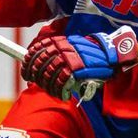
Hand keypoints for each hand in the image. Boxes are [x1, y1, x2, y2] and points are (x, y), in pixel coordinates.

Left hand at [20, 25, 137, 99]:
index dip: (29, 59)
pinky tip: (65, 95)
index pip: (38, 48)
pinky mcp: (76, 70)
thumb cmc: (94, 54)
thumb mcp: (76, 47)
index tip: (25, 68)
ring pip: (49, 75)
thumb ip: (60, 52)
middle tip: (34, 81)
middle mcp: (63, 49)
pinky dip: (61, 92)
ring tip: (54, 91)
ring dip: (49, 86)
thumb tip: (43, 63)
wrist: (113, 55)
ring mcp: (69, 59)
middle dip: (35, 74)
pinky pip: (61, 83)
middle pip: (40, 62)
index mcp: (62, 41)